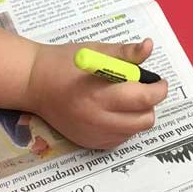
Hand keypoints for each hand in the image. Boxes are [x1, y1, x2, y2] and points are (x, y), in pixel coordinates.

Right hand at [24, 39, 168, 149]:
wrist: (34, 83)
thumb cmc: (64, 62)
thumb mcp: (96, 51)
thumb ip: (125, 53)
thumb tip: (148, 47)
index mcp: (99, 94)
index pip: (143, 98)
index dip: (158, 89)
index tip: (159, 81)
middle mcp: (97, 120)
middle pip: (144, 119)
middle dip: (149, 103)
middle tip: (140, 89)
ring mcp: (93, 135)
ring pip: (134, 131)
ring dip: (137, 115)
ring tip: (123, 99)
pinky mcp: (90, 144)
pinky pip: (120, 139)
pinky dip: (123, 126)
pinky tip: (111, 111)